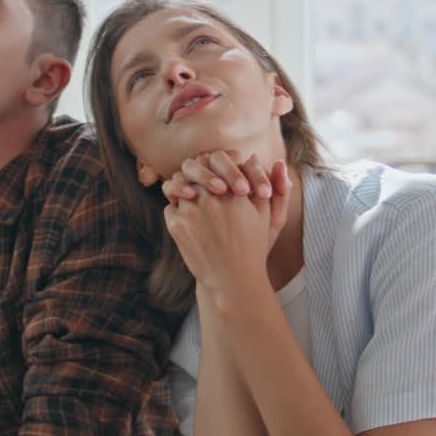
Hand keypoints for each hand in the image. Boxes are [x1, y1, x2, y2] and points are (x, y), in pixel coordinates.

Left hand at [162, 159, 290, 296]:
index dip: (211, 164)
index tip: (212, 174)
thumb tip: (254, 156)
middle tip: (197, 184)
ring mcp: (191, 210)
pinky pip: (170, 207)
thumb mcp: (265, 214)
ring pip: (178, 186)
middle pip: (193, 169)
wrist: (233, 279)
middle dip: (194, 175)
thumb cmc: (252, 246)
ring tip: (191, 201)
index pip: (214, 160)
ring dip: (183, 190)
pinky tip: (188, 222)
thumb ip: (263, 182)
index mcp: (234, 190)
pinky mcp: (177, 225)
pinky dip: (176, 211)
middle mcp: (211, 196)